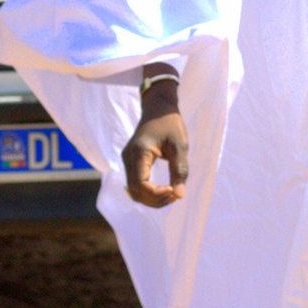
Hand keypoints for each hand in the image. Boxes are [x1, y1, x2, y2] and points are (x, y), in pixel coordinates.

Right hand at [123, 73, 188, 206]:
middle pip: (135, 191)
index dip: (156, 194)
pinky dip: (147, 192)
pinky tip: (163, 189)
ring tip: (171, 194)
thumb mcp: (180, 146)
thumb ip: (180, 170)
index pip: (140, 184)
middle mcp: (128, 157)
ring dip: (151, 198)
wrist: (158, 108)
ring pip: (133, 190)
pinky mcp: (131, 161)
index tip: (174, 191)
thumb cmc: (171, 124)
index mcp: (139, 152)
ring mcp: (127, 160)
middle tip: (175, 196)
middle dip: (154, 200)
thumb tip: (179, 195)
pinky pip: (135, 183)